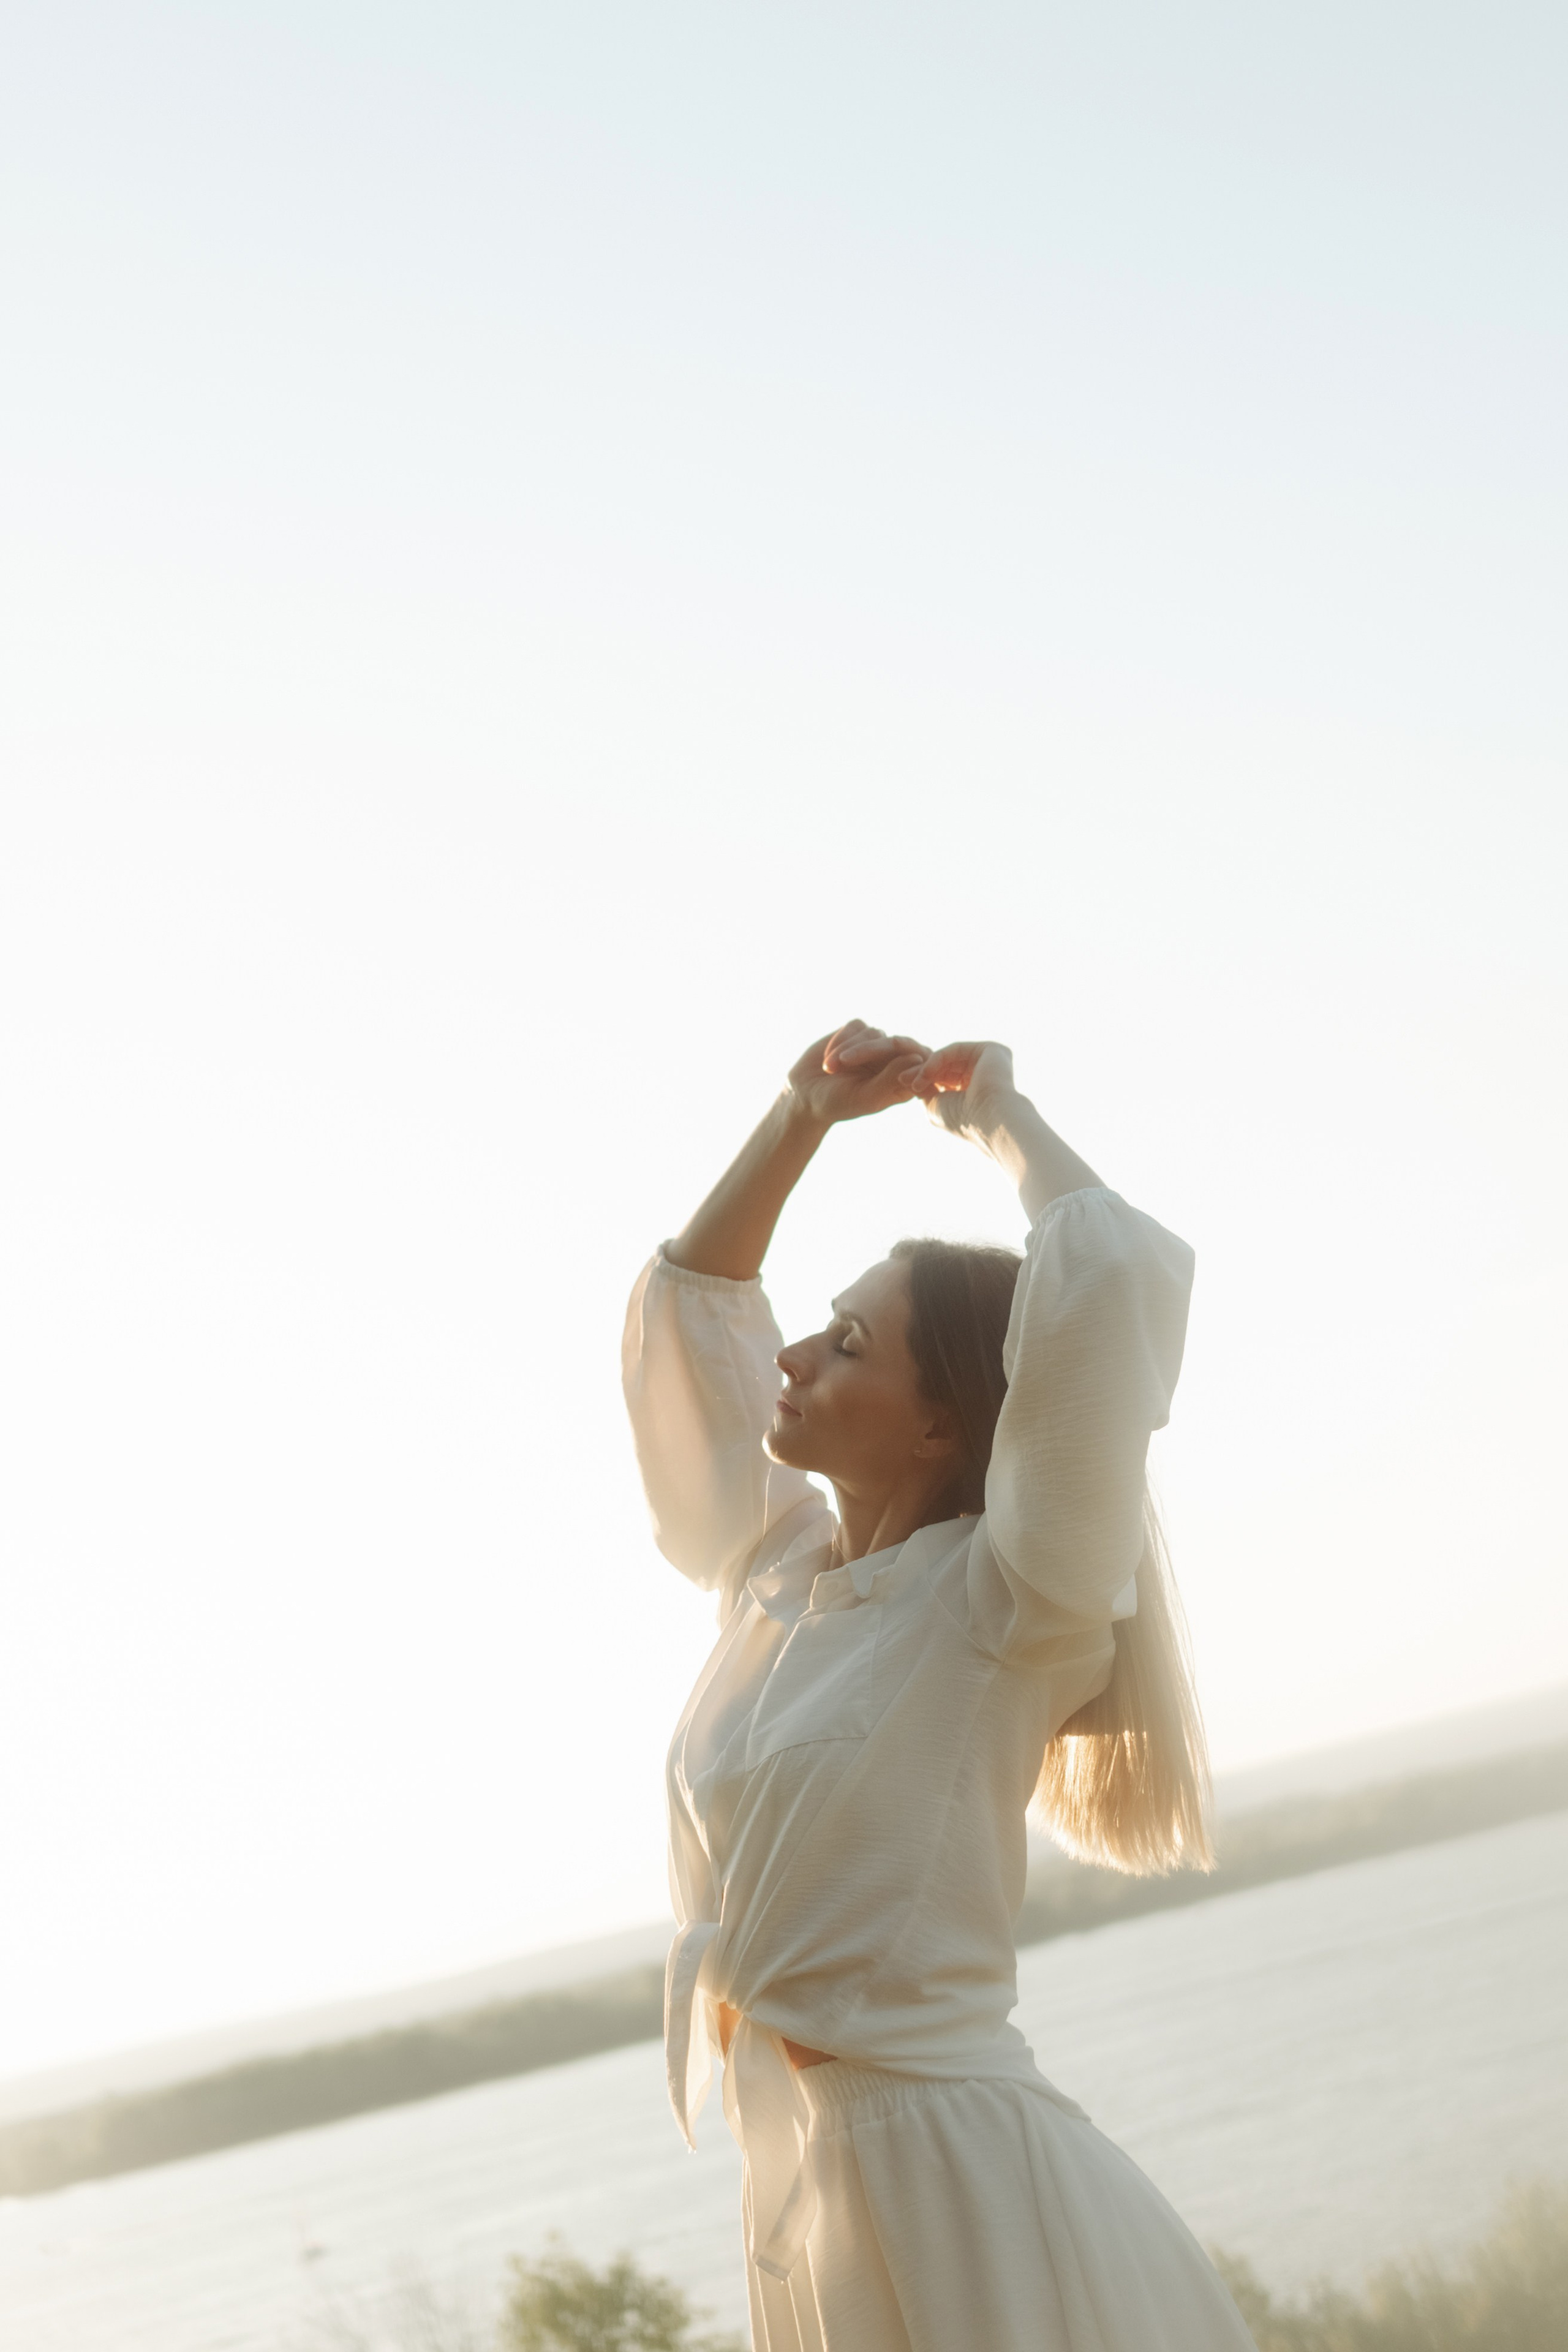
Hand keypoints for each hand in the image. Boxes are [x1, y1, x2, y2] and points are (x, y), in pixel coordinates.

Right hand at [787, 1020, 929, 1126]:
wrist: (805, 1095)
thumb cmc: (838, 1103)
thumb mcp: (865, 1098)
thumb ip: (891, 1080)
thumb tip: (917, 1058)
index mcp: (902, 1081)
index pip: (921, 1063)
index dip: (911, 1062)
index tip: (897, 1074)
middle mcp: (892, 1060)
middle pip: (897, 1043)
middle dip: (869, 1051)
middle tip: (844, 1061)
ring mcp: (875, 1045)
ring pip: (874, 1034)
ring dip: (848, 1049)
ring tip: (829, 1069)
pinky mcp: (856, 1032)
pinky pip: (856, 1026)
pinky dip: (840, 1040)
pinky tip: (828, 1058)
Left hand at [912, 1040, 1018, 1144]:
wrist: (990, 1119)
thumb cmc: (964, 1120)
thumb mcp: (936, 1104)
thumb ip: (925, 1089)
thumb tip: (910, 1078)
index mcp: (974, 1091)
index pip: (944, 1078)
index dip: (922, 1079)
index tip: (902, 1083)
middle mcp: (983, 1075)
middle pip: (945, 1066)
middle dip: (921, 1072)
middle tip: (902, 1078)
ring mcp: (988, 1061)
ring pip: (949, 1057)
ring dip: (926, 1067)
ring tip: (914, 1081)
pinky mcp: (991, 1050)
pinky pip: (956, 1049)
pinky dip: (937, 1059)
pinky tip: (926, 1072)